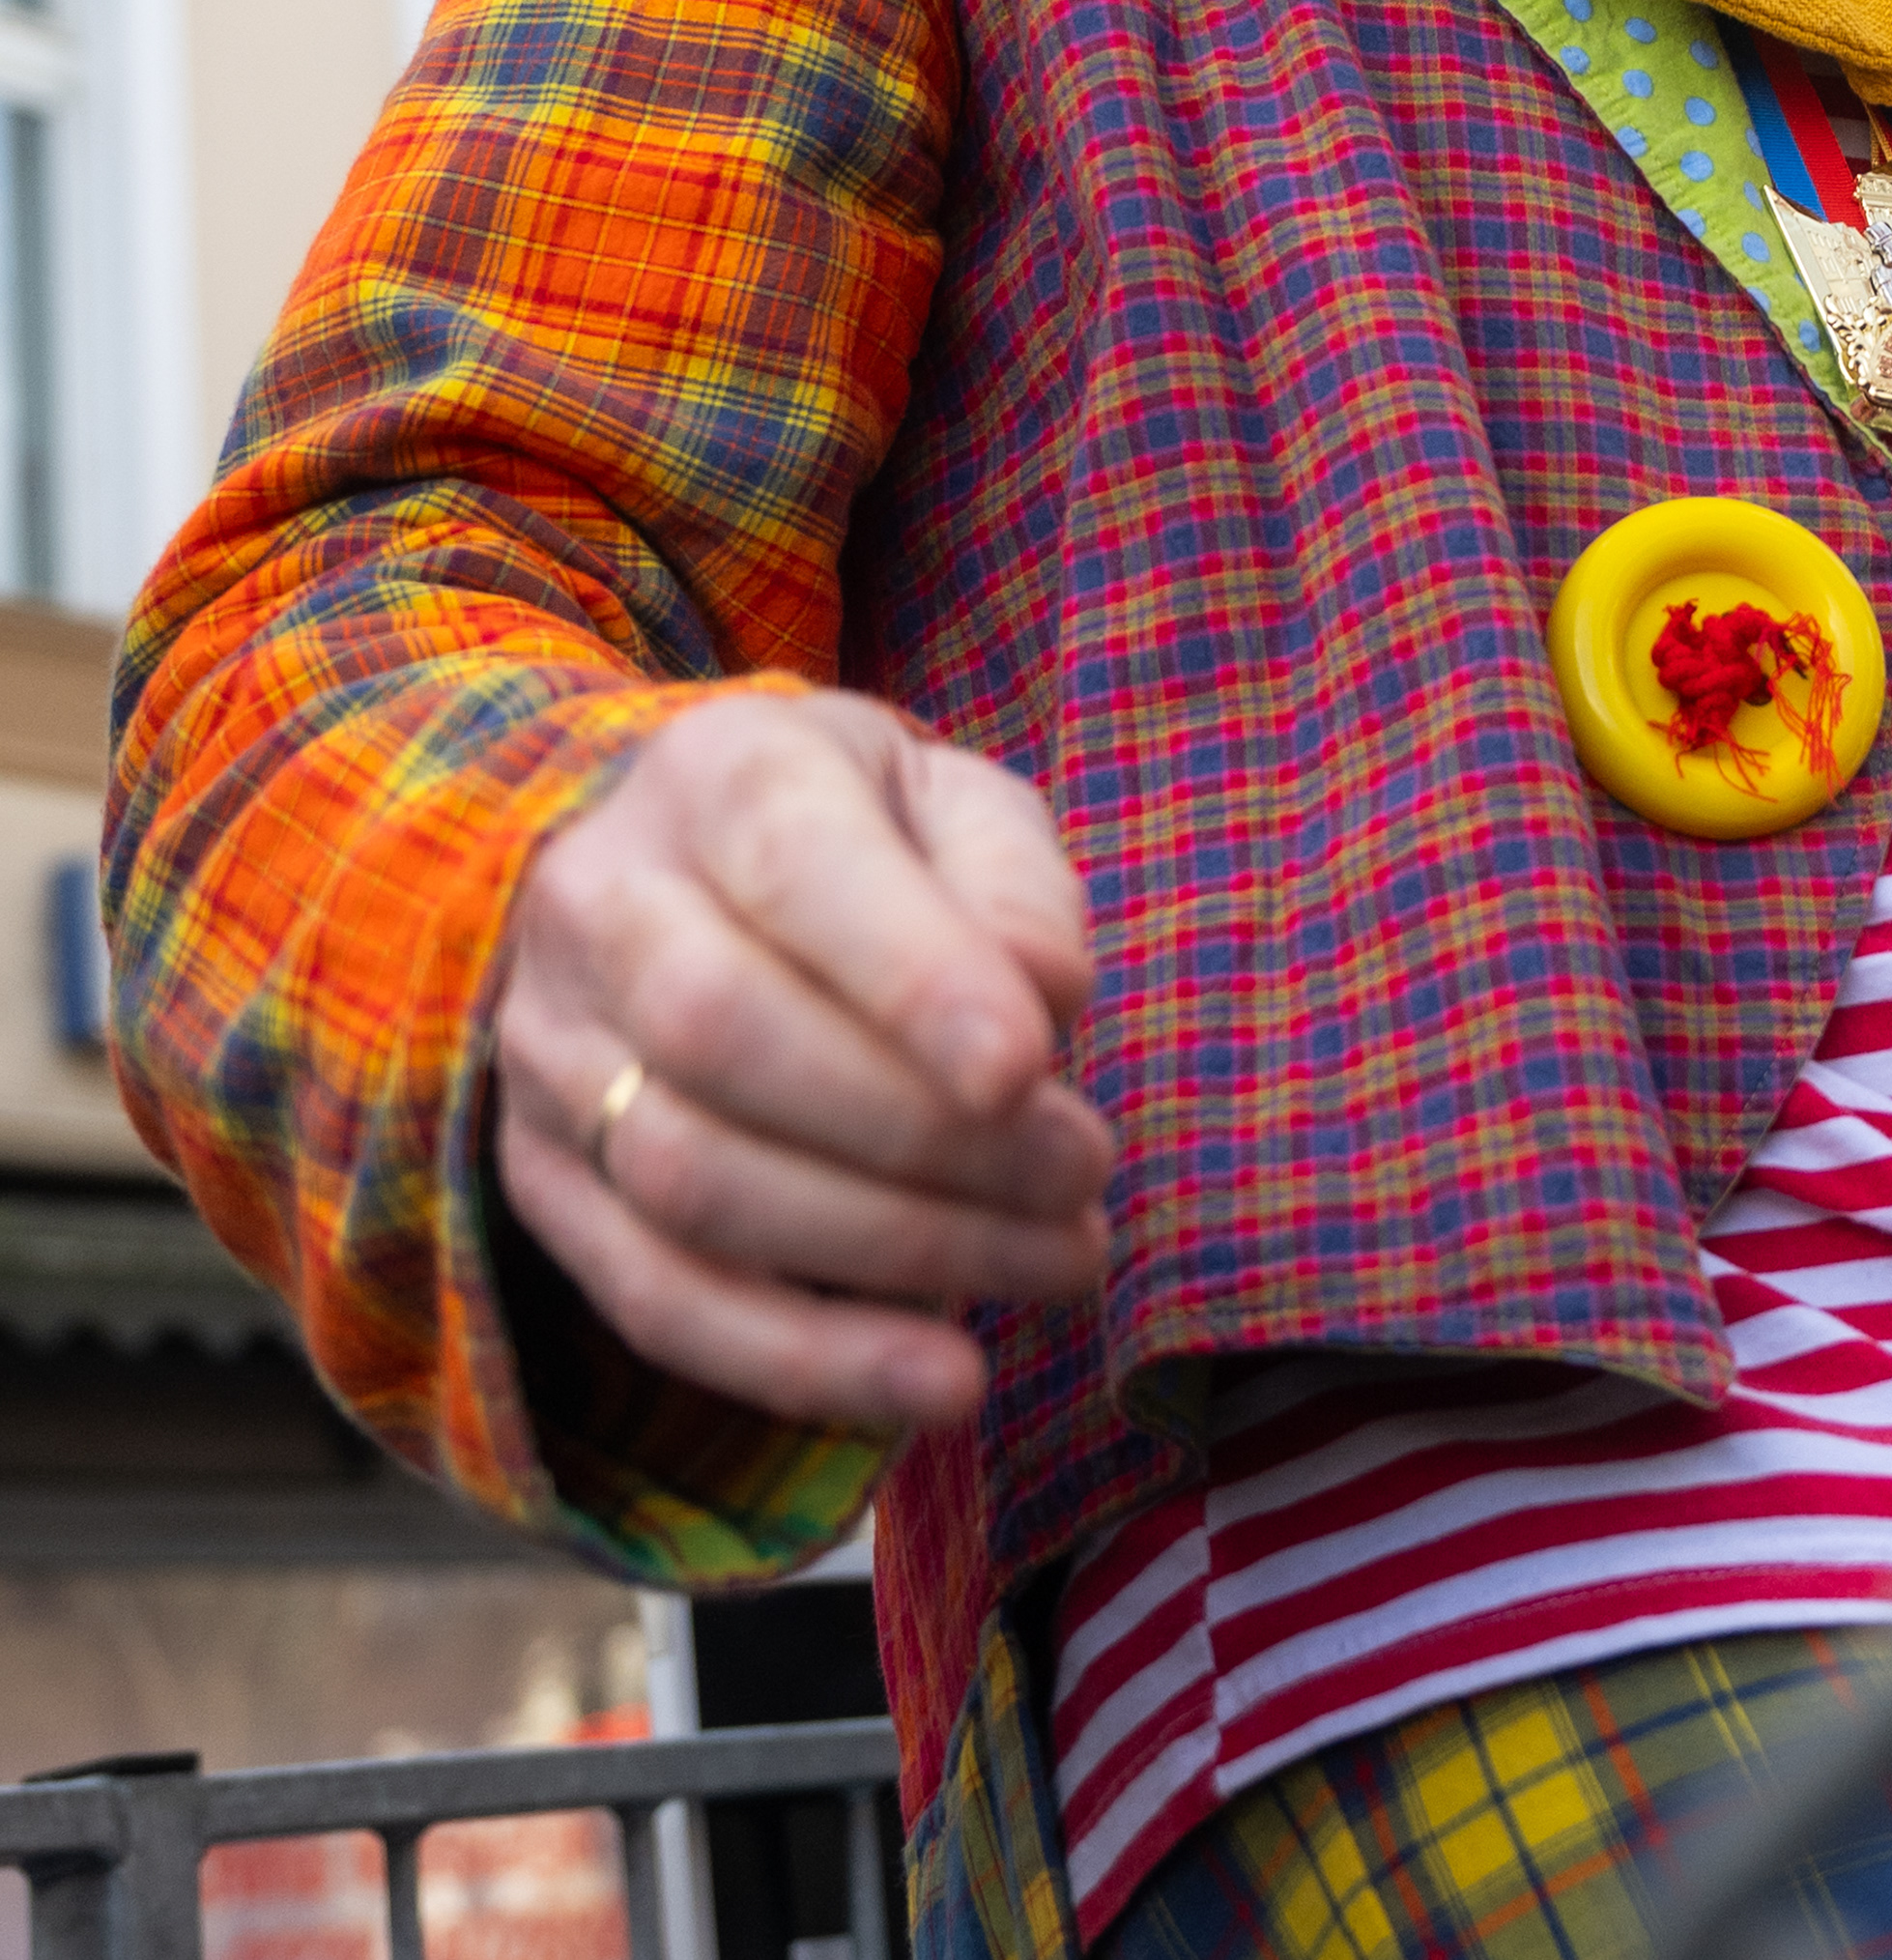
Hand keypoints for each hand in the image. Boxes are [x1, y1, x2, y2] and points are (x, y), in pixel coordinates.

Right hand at [493, 691, 1110, 1447]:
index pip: (795, 864)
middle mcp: (600, 902)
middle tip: (1084, 1169)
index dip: (908, 974)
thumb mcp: (952, 800)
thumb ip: (1012, 885)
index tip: (1029, 1066)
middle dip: (924, 1133)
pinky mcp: (546, 1182)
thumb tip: (1042, 1005)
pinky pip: (657, 1302)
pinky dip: (804, 1362)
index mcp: (718, 770)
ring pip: (692, 1183)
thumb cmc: (858, 837)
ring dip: (893, 1253)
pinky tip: (941, 1384)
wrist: (672, 867)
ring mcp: (552, 1051)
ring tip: (1059, 1261)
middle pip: (728, 1037)